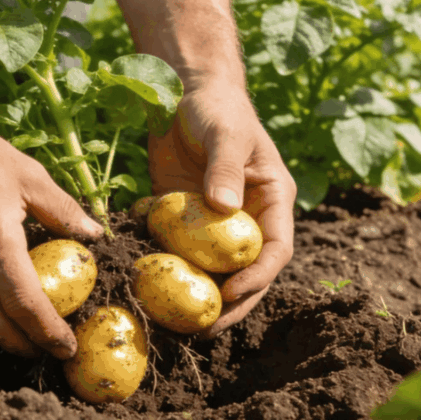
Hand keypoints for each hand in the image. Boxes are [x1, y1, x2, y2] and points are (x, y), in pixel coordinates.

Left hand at [148, 81, 296, 336]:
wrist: (183, 91)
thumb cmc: (216, 107)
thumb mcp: (226, 133)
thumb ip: (225, 168)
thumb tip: (224, 209)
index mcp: (271, 201)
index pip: (274, 250)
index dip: (256, 278)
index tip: (230, 295)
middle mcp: (246, 218)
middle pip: (244, 271)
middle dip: (228, 304)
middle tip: (202, 328)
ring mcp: (213, 222)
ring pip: (210, 269)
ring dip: (195, 294)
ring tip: (174, 323)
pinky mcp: (182, 218)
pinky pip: (178, 251)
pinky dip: (166, 269)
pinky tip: (146, 287)